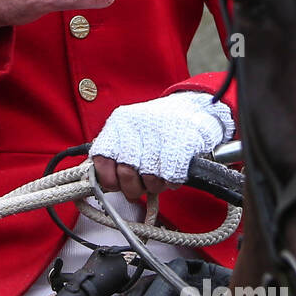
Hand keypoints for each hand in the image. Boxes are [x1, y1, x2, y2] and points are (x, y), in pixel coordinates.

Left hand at [89, 92, 234, 201]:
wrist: (193, 108)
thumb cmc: (158, 126)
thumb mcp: (129, 132)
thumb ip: (114, 155)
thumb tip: (105, 183)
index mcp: (119, 123)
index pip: (102, 158)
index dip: (108, 178)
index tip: (115, 184)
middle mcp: (136, 126)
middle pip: (126, 173)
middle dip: (133, 187)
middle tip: (138, 187)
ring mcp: (159, 134)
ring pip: (149, 179)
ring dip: (154, 185)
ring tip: (158, 177)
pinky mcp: (182, 144)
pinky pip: (171, 177)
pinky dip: (171, 181)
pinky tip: (171, 174)